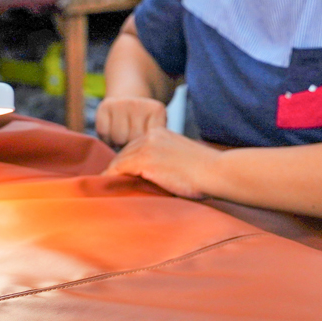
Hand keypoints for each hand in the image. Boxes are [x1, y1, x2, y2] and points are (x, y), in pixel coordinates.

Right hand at [96, 96, 166, 146]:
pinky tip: (113, 131)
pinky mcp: (105, 106)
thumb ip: (157, 146)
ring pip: (118, 138)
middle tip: (134, 140)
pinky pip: (104, 133)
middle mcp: (138, 104)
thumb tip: (150, 166)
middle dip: (132, 145)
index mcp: (157, 110)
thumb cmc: (146, 123)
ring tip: (125, 136)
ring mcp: (121, 103)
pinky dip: (107, 138)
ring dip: (119, 143)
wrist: (128, 97)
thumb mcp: (159, 131)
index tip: (148, 146)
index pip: (150, 142)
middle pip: (134, 140)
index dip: (146, 149)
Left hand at [101, 127, 220, 199]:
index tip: (120, 175)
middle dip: (117, 168)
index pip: (134, 146)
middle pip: (124, 152)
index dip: (126, 162)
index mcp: (159, 132)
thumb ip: (165, 162)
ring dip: (112, 174)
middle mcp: (150, 135)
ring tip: (104, 188)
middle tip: (108, 183)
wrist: (217, 172)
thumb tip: (152, 178)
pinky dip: (110, 178)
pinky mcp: (144, 160)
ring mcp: (146, 146)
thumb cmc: (207, 173)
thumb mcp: (182, 159)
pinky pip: (118, 169)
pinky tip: (105, 187)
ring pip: (119, 161)